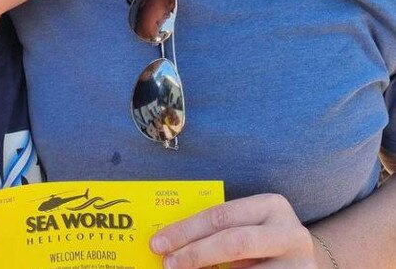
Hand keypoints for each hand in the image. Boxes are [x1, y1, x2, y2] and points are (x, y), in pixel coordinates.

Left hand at [150, 194, 317, 267]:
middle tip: (167, 263)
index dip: (186, 230)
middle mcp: (289, 233)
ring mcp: (300, 265)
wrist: (309, 264)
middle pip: (233, 242)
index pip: (220, 216)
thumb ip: (221, 229)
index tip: (159, 243)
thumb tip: (173, 241)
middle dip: (195, 254)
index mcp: (271, 206)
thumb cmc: (266, 242)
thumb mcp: (249, 226)